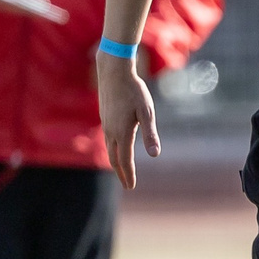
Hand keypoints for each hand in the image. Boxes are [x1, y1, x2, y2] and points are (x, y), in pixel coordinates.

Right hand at [98, 54, 157, 188]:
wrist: (113, 71)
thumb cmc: (134, 90)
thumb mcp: (146, 112)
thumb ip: (150, 134)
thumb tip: (155, 154)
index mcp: (122, 133)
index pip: (125, 161)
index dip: (129, 175)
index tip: (131, 187)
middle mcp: (111, 132)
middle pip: (114, 159)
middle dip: (121, 173)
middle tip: (127, 185)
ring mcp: (106, 124)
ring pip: (110, 149)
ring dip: (116, 162)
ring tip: (123, 170)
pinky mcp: (104, 118)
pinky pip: (108, 140)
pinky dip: (113, 150)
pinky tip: (118, 149)